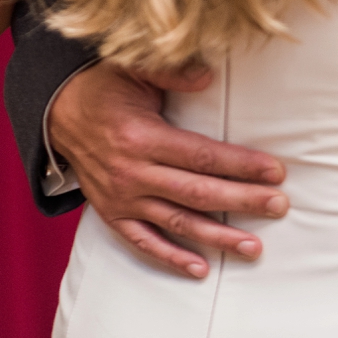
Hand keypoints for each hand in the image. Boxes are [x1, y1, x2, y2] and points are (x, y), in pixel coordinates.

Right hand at [49, 61, 288, 278]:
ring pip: (178, 223)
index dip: (241, 165)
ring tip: (254, 247)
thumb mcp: (133, 68)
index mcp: (142, 138)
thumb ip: (171, 71)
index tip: (276, 172)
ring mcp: (122, 199)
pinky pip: (143, 243)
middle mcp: (133, 173)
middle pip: (198, 193)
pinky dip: (171, 258)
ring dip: (218, 237)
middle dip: (243, 201)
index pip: (202, 156)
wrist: (58, 113)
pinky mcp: (112, 215)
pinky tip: (201, 269)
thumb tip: (208, 75)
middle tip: (280, 206)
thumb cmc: (105, 87)